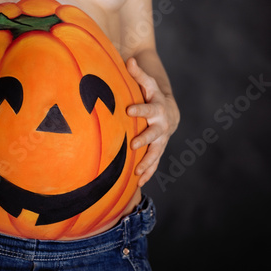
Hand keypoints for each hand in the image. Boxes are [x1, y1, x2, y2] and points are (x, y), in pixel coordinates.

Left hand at [126, 57, 179, 186]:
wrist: (168, 112)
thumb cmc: (152, 96)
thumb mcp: (147, 84)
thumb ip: (138, 74)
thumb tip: (129, 59)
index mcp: (157, 109)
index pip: (148, 107)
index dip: (140, 108)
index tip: (129, 109)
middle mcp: (161, 126)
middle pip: (154, 133)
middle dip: (144, 139)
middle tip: (133, 145)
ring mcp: (161, 140)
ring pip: (155, 152)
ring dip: (147, 162)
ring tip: (137, 172)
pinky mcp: (157, 150)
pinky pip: (154, 162)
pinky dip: (148, 172)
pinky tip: (139, 183)